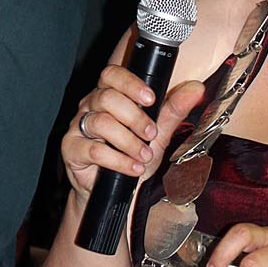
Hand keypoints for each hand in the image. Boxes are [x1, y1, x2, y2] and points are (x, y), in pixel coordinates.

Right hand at [62, 67, 203, 196]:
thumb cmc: (132, 156)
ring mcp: (78, 126)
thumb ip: (173, 110)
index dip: (130, 84)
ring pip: (100, 122)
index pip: (112, 75)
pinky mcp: (71, 148)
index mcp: (109, 95)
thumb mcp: (158, 133)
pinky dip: (118, 160)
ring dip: (128, 141)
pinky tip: (133, 168)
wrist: (116, 191)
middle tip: (151, 135)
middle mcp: (91, 106)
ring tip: (144, 156)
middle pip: (107, 97)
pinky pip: (93, 149)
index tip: (151, 99)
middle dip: (135, 117)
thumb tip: (196, 88)